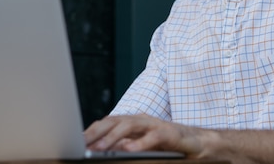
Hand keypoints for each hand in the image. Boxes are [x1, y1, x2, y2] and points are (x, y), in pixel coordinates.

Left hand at [84, 114, 209, 157]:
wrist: (197, 143)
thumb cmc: (167, 146)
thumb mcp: (140, 147)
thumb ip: (123, 147)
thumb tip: (101, 151)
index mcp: (134, 123)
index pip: (109, 123)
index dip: (92, 130)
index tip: (76, 140)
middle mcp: (142, 121)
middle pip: (116, 121)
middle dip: (97, 131)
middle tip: (82, 144)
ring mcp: (156, 125)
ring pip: (130, 126)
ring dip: (112, 137)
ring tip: (98, 148)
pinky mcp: (169, 133)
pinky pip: (153, 137)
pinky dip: (140, 143)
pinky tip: (128, 150)